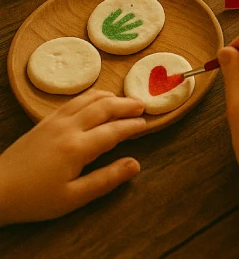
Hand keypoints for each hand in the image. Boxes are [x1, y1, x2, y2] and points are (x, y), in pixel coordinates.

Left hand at [0, 90, 145, 225]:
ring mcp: (54, 121)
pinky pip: (72, 101)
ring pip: (87, 99)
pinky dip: (90, 96)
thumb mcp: (73, 197)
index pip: (114, 130)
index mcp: (77, 147)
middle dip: (125, 105)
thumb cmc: (35, 199)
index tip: (146, 125)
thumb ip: (106, 179)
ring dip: (109, 97)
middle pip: (103, 107)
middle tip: (142, 106)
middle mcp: (68, 128)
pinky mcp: (44, 121)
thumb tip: (135, 164)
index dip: (132, 126)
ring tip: (124, 100)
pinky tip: (96, 100)